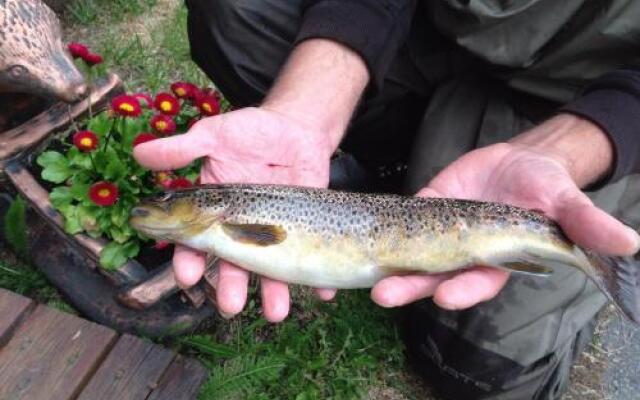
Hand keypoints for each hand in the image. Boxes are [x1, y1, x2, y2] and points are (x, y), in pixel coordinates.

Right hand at [135, 39, 368, 321]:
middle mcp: (242, 227)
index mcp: (214, 210)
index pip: (196, 241)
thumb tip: (141, 153)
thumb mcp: (216, 134)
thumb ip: (183, 148)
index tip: (187, 277)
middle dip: (231, 287)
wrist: (296, 127)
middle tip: (230, 307)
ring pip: (271, 267)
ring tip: (277, 313)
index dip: (189, 259)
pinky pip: (311, 255)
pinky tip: (324, 293)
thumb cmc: (250, 131)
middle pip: (233, 263)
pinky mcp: (305, 227)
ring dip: (273, 292)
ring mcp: (274, 231)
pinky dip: (319, 278)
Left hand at [371, 114, 639, 309]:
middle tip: (385, 295)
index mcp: (498, 259)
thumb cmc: (546, 186)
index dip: (464, 289)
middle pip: (435, 276)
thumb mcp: (566, 202)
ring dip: (392, 266)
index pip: (479, 280)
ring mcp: (441, 231)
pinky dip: (385, 229)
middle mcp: (465, 253)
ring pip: (413, 254)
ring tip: (369, 278)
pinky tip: (365, 235)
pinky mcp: (426, 207)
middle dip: (412, 287)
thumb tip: (630, 244)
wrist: (520, 161)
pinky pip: (402, 220)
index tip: (446, 295)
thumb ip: (587, 224)